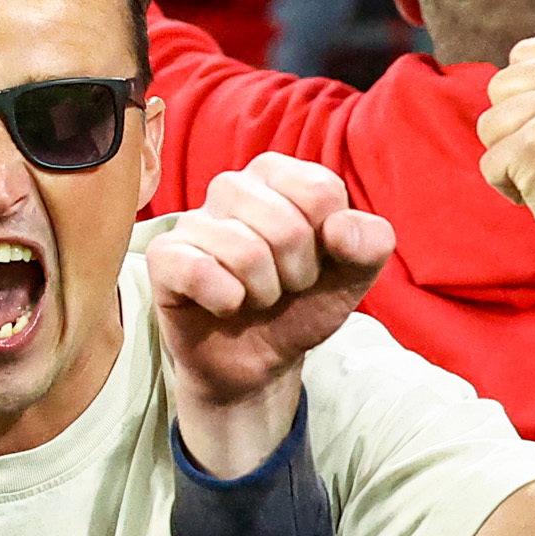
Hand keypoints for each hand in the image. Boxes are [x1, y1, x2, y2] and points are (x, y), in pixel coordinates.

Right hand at [148, 151, 395, 478]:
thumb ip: (370, 244)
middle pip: (286, 226)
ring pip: (246, 252)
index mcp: (279, 174)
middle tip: (284, 288)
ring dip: (264, 294)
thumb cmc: (301, 305)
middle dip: (296, 275)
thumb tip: (339, 229)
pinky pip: (200, 272)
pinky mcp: (164, 257)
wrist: (258, 361)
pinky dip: (225, 302)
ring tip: (255, 298)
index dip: (329, 244)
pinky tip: (223, 305)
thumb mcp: (352, 277)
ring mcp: (193, 219)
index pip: (321, 192)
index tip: (315, 262)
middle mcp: (233, 186)